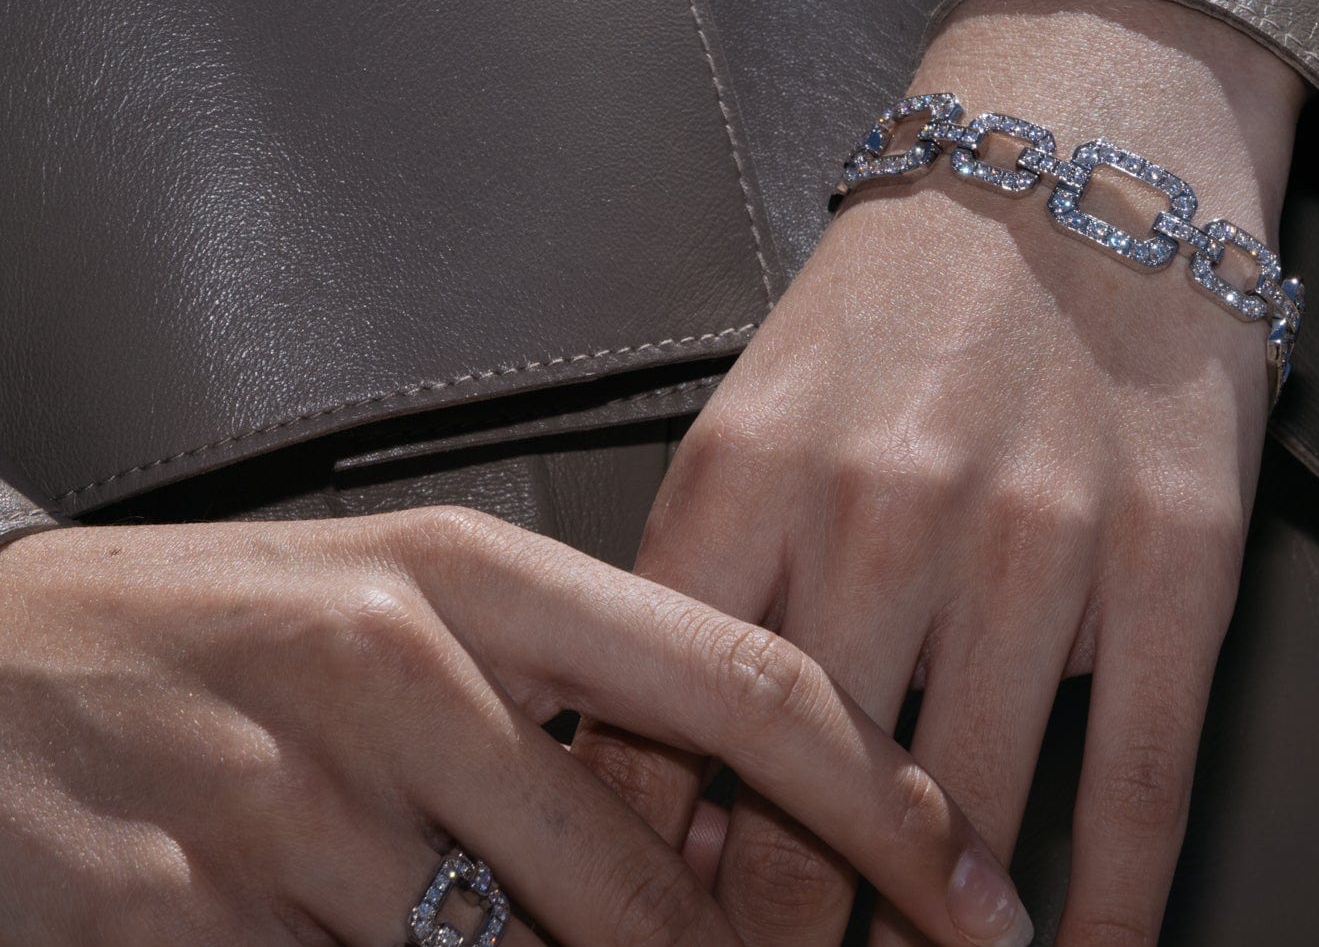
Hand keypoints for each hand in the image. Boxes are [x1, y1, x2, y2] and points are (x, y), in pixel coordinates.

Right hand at [0, 509, 1028, 945]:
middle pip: (643, 879)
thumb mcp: (388, 609)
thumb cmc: (201, 640)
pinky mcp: (189, 915)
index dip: (881, 798)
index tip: (967, 883)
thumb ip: (553, 692)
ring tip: (520, 931)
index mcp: (467, 569)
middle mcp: (391, 667)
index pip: (740, 679)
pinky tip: (375, 935)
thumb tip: (715, 814)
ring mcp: (284, 802)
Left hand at [577, 0, 1305, 943]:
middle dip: (773, 935)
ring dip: (928, 938)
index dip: (642, 869)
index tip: (641, 936)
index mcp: (749, 472)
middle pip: (802, 801)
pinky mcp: (1178, 555)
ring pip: (961, 815)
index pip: (661, 728)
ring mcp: (1040, 539)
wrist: (1088, 140)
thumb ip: (718, 581)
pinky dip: (1109, 908)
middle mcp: (881, 512)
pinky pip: (1137, 782)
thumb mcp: (768, 402)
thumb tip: (671, 789)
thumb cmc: (915, 288)